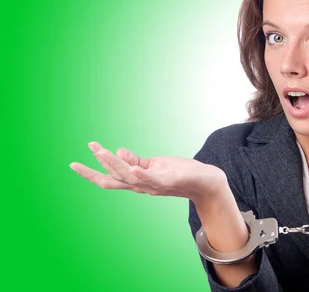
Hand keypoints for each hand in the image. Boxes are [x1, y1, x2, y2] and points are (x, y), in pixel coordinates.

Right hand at [69, 142, 226, 201]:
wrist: (205, 182)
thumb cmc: (180, 172)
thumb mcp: (156, 164)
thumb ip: (137, 160)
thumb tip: (118, 152)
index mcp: (138, 181)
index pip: (111, 177)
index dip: (93, 170)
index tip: (74, 162)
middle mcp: (143, 186)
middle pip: (115, 179)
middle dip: (97, 169)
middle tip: (79, 159)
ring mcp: (155, 184)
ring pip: (130, 177)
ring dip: (115, 165)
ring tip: (102, 152)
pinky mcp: (170, 179)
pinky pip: (153, 178)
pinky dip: (142, 174)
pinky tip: (133, 168)